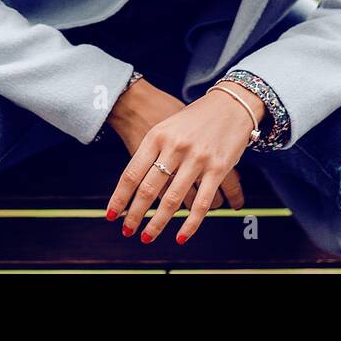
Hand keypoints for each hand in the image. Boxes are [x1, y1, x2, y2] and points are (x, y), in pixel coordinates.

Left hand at [106, 84, 259, 244]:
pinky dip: (190, 224)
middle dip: (135, 215)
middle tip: (127, 231)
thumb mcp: (166, 127)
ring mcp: (197, 158)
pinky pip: (202, 202)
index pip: (131, 173)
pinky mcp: (218, 168)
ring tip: (147, 236)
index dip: (119, 198)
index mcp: (157, 136)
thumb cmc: (194, 118)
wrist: (229, 103)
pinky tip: (181, 236)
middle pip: (149, 189)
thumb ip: (152, 152)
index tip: (111, 215)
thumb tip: (134, 184)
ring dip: (158, 223)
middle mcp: (175, 147)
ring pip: (172, 199)